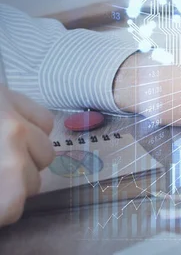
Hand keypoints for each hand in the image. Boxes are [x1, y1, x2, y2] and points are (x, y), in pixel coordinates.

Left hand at [0, 86, 54, 226]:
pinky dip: (37, 132)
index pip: (12, 204)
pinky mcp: (17, 97)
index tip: (1, 210)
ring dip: (29, 160)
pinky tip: (17, 131)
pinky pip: (46, 123)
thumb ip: (2, 184)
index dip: (5, 211)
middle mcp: (15, 136)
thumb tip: (9, 201)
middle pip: (32, 182)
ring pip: (45, 153)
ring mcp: (17, 115)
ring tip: (7, 155)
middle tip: (2, 180)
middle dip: (15, 187)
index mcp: (4, 163)